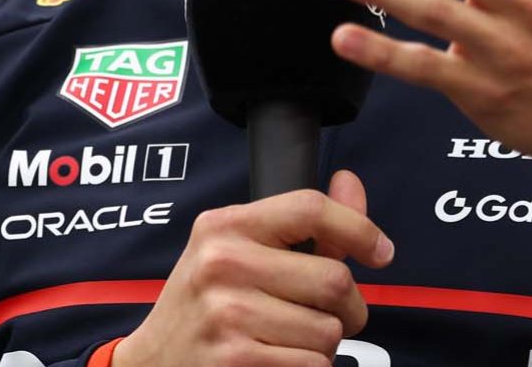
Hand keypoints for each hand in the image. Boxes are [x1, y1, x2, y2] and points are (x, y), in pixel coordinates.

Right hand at [114, 170, 392, 366]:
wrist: (151, 364)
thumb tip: (349, 182)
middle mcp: (222, 264)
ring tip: (291, 340)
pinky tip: (277, 360)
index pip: (310, 208)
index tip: (380, 252)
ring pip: (329, 331)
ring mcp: (227, 314)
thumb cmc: (204, 304)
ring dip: (325, 344)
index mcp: (224, 226)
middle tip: (333, 316)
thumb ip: (301, 222)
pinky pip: (313, 365)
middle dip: (350, 307)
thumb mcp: (237, 250)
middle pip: (333, 278)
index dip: (359, 229)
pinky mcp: (236, 360)